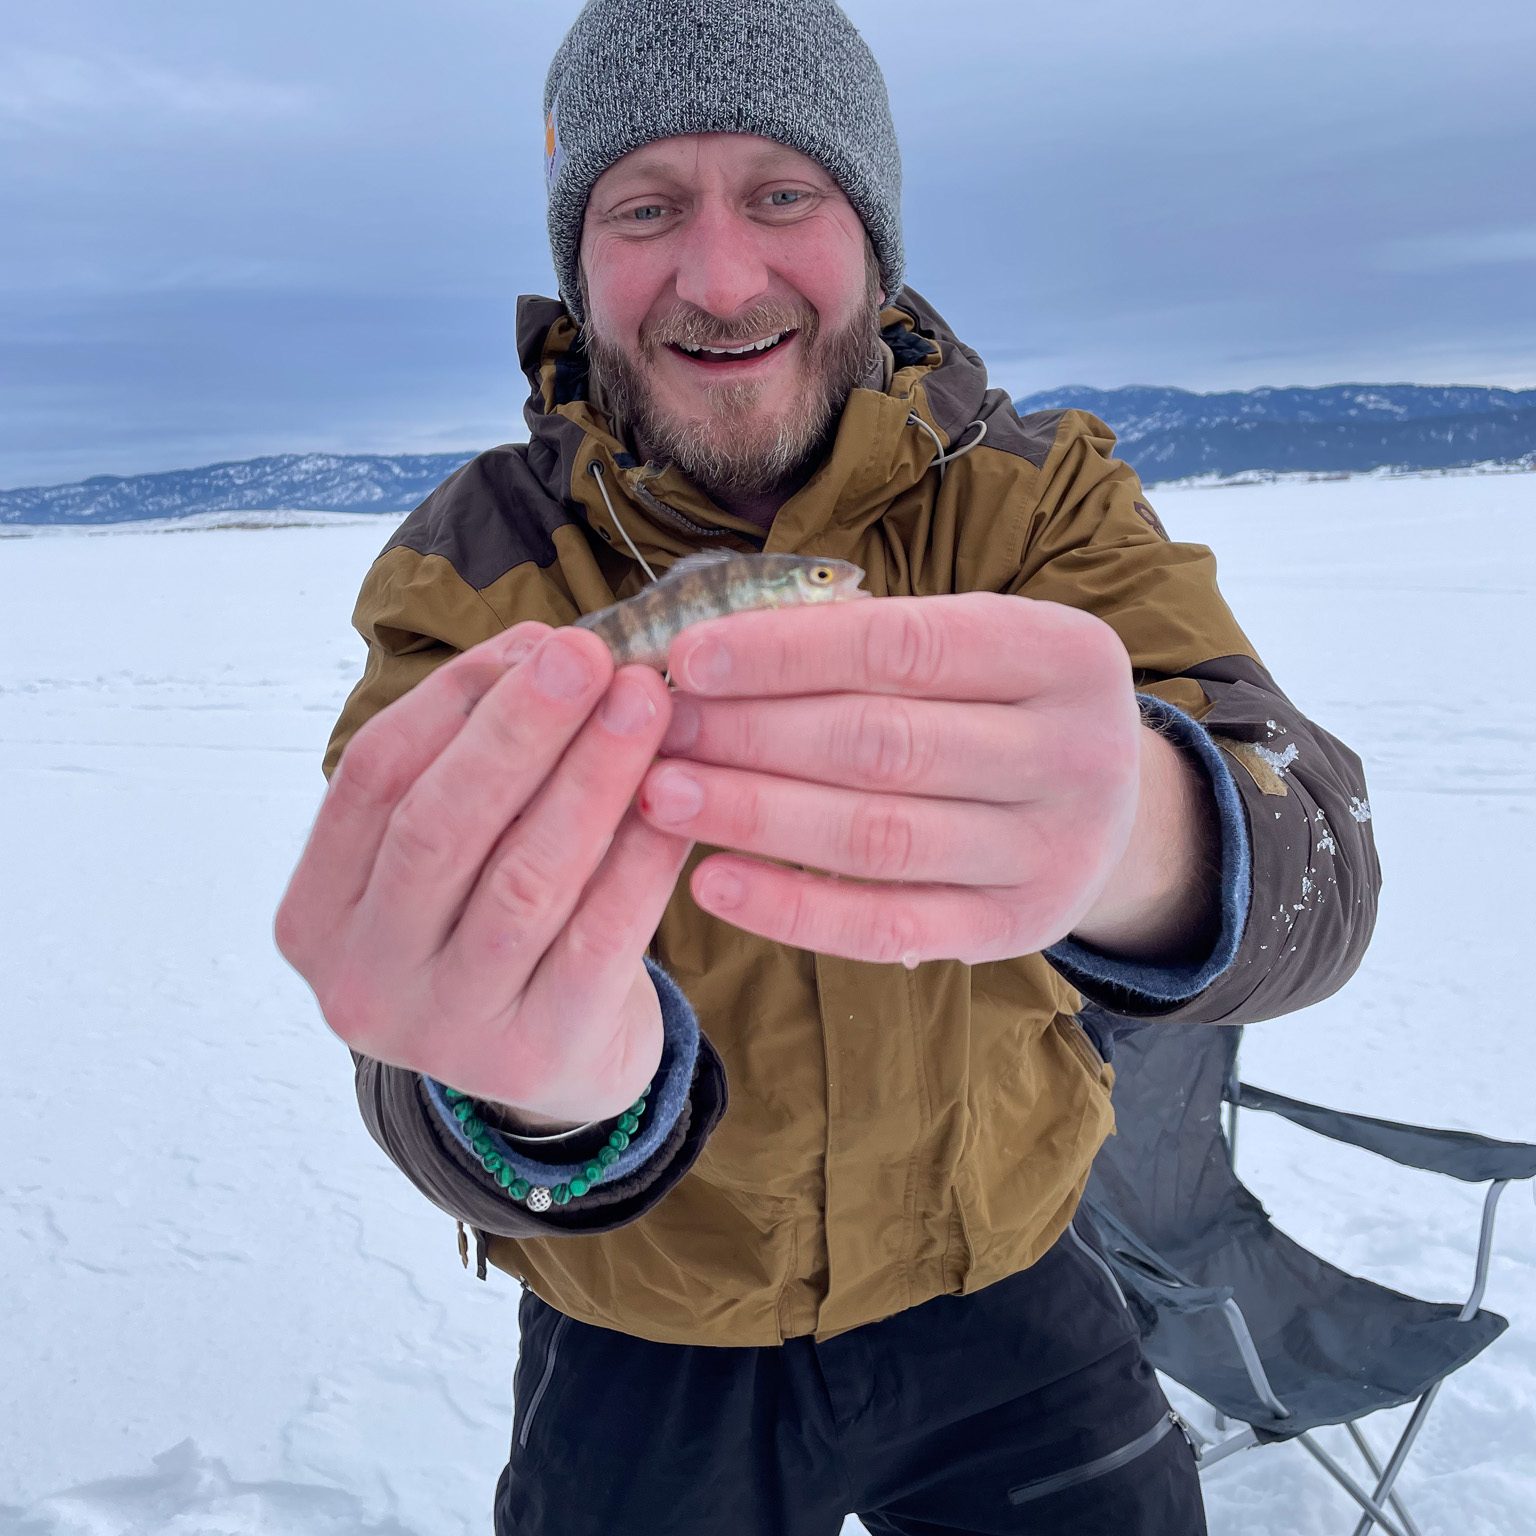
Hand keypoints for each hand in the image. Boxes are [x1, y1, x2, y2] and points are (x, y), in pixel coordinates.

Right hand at [274, 623, 691, 1124]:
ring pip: (523, 880)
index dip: (455, 700)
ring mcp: (443, 1032)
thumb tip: (544, 651)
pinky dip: (641, 855)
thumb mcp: (457, 855)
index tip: (537, 640)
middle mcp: (362, 980)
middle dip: (521, 729)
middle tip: (591, 655)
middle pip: (438, 827)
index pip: (371, 779)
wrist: (549, 1069)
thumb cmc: (495, 930)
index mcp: (317, 915)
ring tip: (646, 704)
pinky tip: (677, 795)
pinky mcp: (535, 1057)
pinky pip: (599, 938)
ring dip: (591, 777)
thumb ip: (473, 760)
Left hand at [635, 593, 1149, 966]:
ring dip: (755, 814)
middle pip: (883, 743)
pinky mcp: (1017, 929)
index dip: (785, 651)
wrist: (1109, 807)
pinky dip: (793, 908)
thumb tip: (711, 655)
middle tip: (658, 731)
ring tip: (662, 794)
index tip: (688, 657)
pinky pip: (888, 926)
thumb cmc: (1003, 705)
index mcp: (1066, 654)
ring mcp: (1054, 851)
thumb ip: (873, 644)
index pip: (904, 644)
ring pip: (878, 836)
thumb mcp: (976, 649)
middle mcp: (1078, 753)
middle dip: (752, 734)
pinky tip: (713, 880)